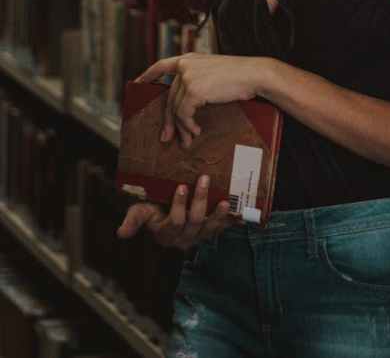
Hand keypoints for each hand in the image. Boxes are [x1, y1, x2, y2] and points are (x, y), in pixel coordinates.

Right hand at [116, 174, 237, 250]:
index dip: (179, 206)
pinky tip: (242, 215)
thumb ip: (135, 219)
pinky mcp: (212, 231)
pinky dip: (233, 221)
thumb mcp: (142, 211)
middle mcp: (185, 237)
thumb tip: (120, 233)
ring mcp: (200, 235)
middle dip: (200, 200)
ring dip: (219, 214)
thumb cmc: (155, 210)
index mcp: (167, 232)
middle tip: (204, 179)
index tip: (181, 186)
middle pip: (195, 221)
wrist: (169, 217)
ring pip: (211, 227)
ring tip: (224, 201)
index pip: (174, 221)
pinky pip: (224, 228)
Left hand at [135, 52, 269, 147]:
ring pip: (176, 109)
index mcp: (190, 59)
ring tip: (188, 140)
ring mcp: (188, 77)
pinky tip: (196, 131)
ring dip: (182, 128)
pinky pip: (184, 114)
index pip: (162, 65)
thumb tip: (186, 105)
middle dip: (168, 120)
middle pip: (169, 98)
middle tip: (167, 137)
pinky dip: (188, 126)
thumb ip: (198, 81)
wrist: (254, 74)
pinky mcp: (192, 90)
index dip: (148, 74)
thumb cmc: (240, 76)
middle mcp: (185, 66)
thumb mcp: (215, 73)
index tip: (138, 83)